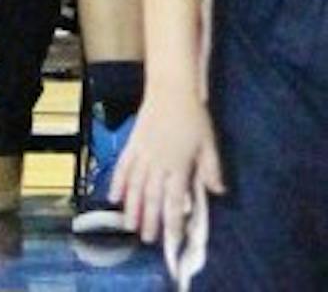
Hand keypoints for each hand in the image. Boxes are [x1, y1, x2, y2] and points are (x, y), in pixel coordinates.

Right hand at [112, 89, 224, 252]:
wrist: (171, 90)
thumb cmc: (194, 117)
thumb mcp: (209, 144)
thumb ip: (211, 170)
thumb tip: (217, 192)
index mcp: (178, 166)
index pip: (175, 201)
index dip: (172, 222)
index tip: (170, 240)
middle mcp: (158, 164)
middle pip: (152, 198)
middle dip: (150, 220)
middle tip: (146, 239)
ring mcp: (142, 154)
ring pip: (135, 187)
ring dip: (132, 207)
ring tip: (128, 225)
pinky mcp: (132, 144)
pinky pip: (122, 168)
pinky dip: (117, 183)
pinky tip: (113, 197)